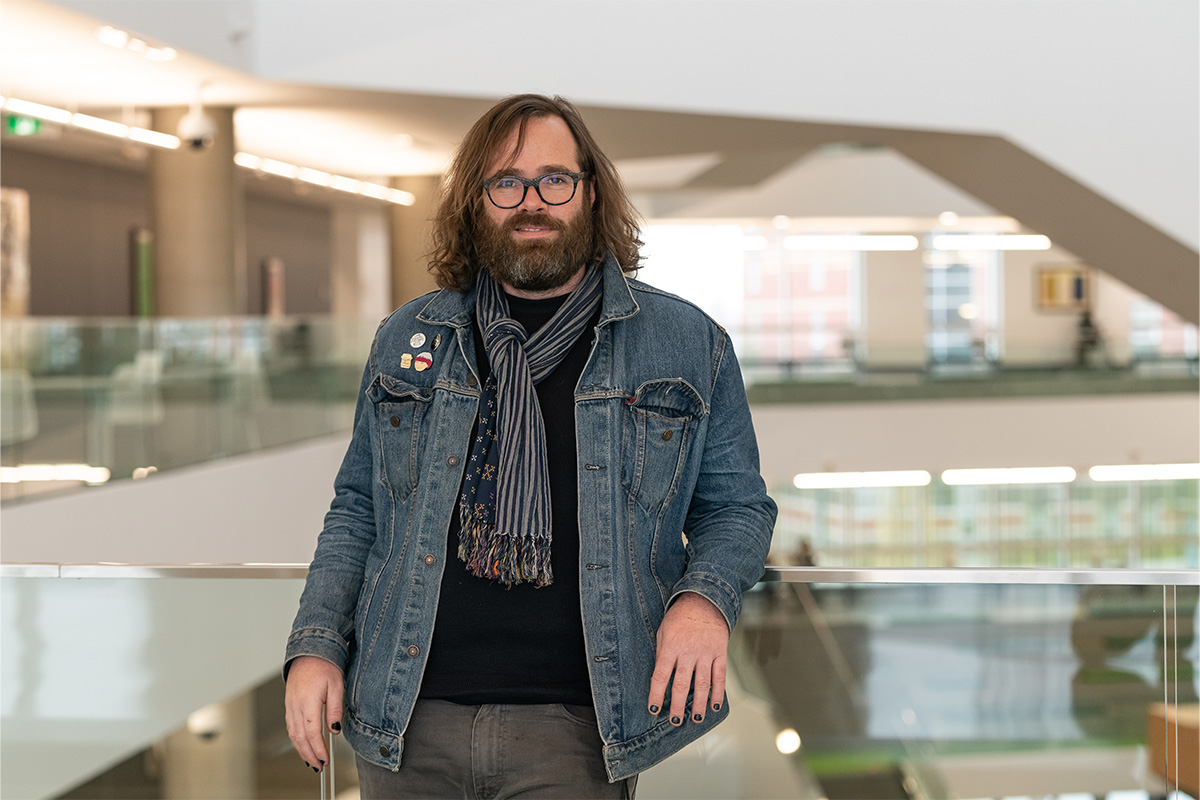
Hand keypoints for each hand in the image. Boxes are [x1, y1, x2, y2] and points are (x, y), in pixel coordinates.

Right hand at [284, 656, 343, 770]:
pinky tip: (303, 746)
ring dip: (301, 750)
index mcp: (308, 701)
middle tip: (319, 767)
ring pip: (293, 734)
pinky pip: (291, 727)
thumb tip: (335, 730)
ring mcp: (290, 706)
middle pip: (300, 738)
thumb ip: (335, 709)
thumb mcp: (336, 686)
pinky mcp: (289, 705)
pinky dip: (296, 740)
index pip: (312, 733)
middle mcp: (295, 706)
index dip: (318, 749)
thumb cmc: (324, 666)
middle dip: (309, 755)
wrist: (309, 652)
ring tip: (312, 761)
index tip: (325, 760)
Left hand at [648, 591, 728, 725]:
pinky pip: (720, 676)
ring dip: (699, 704)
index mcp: (670, 647)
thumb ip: (662, 654)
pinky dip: (718, 693)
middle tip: (675, 721)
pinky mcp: (720, 653)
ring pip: (702, 684)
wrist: (704, 601)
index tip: (654, 710)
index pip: (661, 676)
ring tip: (696, 719)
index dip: (656, 695)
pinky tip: (715, 705)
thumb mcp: (663, 632)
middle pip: (682, 684)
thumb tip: (660, 678)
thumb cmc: (679, 617)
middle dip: (678, 706)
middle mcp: (688, 652)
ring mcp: (705, 654)